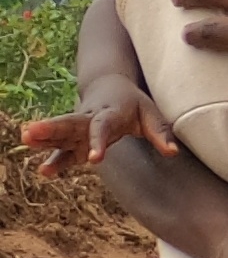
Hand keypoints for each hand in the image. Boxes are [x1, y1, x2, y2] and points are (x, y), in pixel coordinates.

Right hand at [18, 80, 175, 177]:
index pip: (102, 128)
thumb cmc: (133, 103)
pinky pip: (62, 150)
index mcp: (110, 113)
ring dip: (43, 140)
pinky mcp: (73, 139)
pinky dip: (54, 159)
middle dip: (51, 130)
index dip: (97, 142)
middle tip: (29, 133)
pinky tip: (44, 171)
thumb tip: (172, 153)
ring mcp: (78, 129)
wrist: (110, 86)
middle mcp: (89, 120)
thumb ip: (160, 133)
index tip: (95, 159)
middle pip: (69, 125)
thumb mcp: (150, 114)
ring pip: (60, 135)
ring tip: (25, 141)